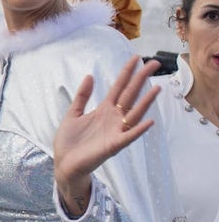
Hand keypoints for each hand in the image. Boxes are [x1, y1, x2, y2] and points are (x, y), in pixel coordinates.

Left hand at [54, 55, 159, 216]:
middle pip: (130, 95)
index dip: (126, 73)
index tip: (136, 58)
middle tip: (154, 64)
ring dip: (146, 101)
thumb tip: (89, 76)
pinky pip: (129, 137)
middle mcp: (113, 118)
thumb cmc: (69, 141)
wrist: (64, 163)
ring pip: (134, 114)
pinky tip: (150, 121)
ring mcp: (115, 132)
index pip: (118, 87)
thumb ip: (82, 96)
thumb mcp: (72, 114)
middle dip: (141, 80)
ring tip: (156, 88)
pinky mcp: (113, 146)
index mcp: (103, 110)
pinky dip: (139, 130)